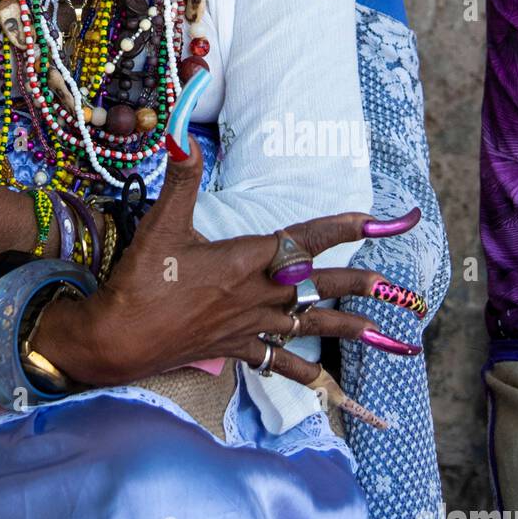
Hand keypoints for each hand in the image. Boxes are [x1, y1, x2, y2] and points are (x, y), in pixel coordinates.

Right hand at [34, 137, 423, 399]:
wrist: (119, 340)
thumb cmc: (140, 282)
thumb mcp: (160, 224)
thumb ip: (179, 179)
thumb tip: (182, 135)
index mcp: (245, 260)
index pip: (303, 238)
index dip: (341, 225)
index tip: (377, 219)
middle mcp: (256, 294)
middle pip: (317, 286)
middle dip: (358, 283)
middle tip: (397, 288)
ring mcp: (248, 326)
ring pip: (308, 325)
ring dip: (347, 328)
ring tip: (385, 336)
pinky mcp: (235, 349)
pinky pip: (277, 362)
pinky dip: (303, 372)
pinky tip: (325, 383)